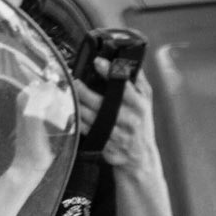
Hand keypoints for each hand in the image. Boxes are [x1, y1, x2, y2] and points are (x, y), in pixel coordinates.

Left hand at [75, 62, 164, 177]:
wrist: (141, 156)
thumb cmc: (142, 123)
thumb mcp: (146, 101)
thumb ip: (138, 81)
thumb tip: (128, 59)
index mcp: (140, 106)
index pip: (125, 86)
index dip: (111, 73)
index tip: (97, 62)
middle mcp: (129, 121)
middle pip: (102, 104)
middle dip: (85, 91)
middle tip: (74, 81)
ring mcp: (117, 135)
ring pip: (91, 119)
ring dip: (78, 106)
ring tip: (69, 94)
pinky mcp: (106, 146)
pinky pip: (87, 132)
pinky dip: (78, 122)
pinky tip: (72, 112)